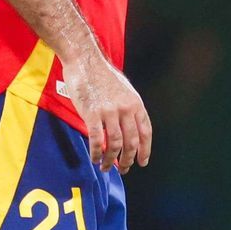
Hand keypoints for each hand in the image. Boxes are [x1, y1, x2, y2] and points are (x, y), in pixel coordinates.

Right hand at [64, 52, 150, 171]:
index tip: (142, 162)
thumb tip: (127, 127)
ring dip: (111, 160)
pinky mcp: (92, 114)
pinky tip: (95, 158)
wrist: (85, 60)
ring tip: (106, 167)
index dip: (145, 150)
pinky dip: (97, 152)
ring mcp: (109, 112)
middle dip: (128, 159)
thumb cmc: (101, 74)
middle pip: (131, 142)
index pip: (145, 132)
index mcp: (135, 103)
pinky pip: (97, 139)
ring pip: (114, 144)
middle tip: (123, 169)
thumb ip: (128, 108)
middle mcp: (125, 109)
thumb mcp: (124, 89)